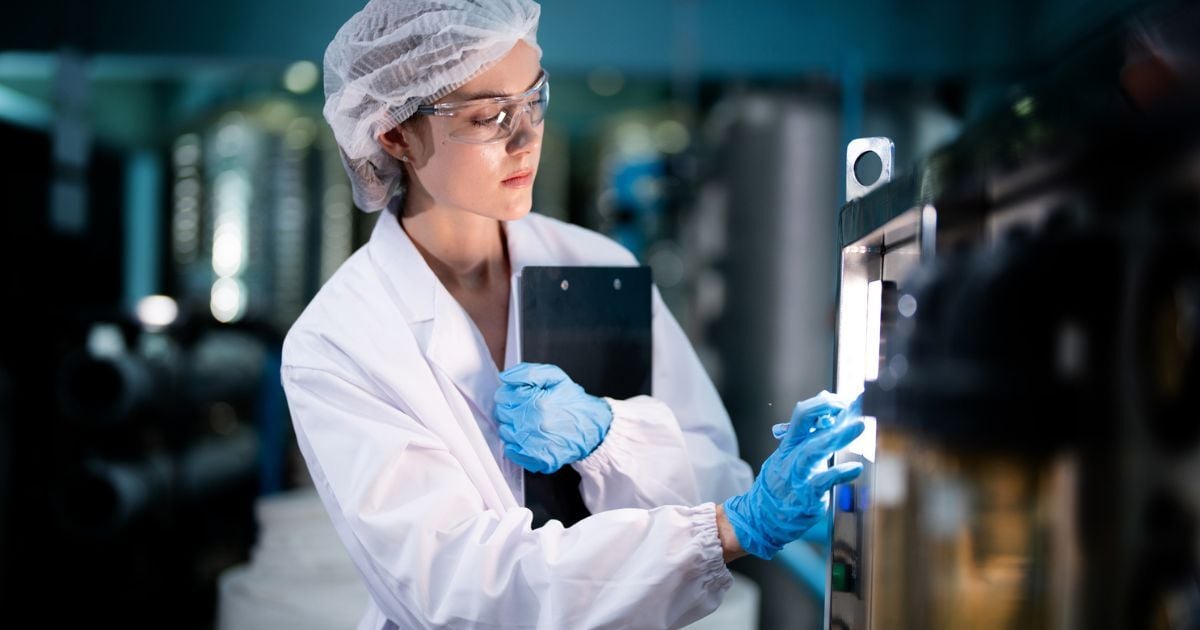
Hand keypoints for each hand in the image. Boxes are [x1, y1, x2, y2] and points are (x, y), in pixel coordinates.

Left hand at [494, 362, 613, 473]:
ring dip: (513, 426)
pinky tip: (529, 437)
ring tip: (531, 422)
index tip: (523, 396)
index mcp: (537, 403)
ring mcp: (534, 445)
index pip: (502, 396)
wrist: (593, 428)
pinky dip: (516, 444)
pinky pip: (511, 451)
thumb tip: (505, 377)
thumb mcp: (555, 377)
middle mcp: (533, 425)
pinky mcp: (537, 460)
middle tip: (529, 408)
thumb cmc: (574, 403)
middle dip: (512, 408)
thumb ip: (528, 372)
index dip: (511, 393)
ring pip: (504, 432)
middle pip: (501, 413)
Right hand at [722, 391, 864, 558]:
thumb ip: (808, 437)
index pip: (802, 415)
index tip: (842, 402)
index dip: (822, 404)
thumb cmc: (778, 487)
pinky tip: (855, 468)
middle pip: (807, 426)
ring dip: (838, 437)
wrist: (760, 518)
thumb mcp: (789, 458)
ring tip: (859, 427)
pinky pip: (823, 482)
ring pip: (814, 450)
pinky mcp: (806, 496)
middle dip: (830, 412)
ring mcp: (797, 476)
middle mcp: (791, 457)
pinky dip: (840, 474)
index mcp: (789, 446)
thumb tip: (825, 410)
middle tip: (855, 405)